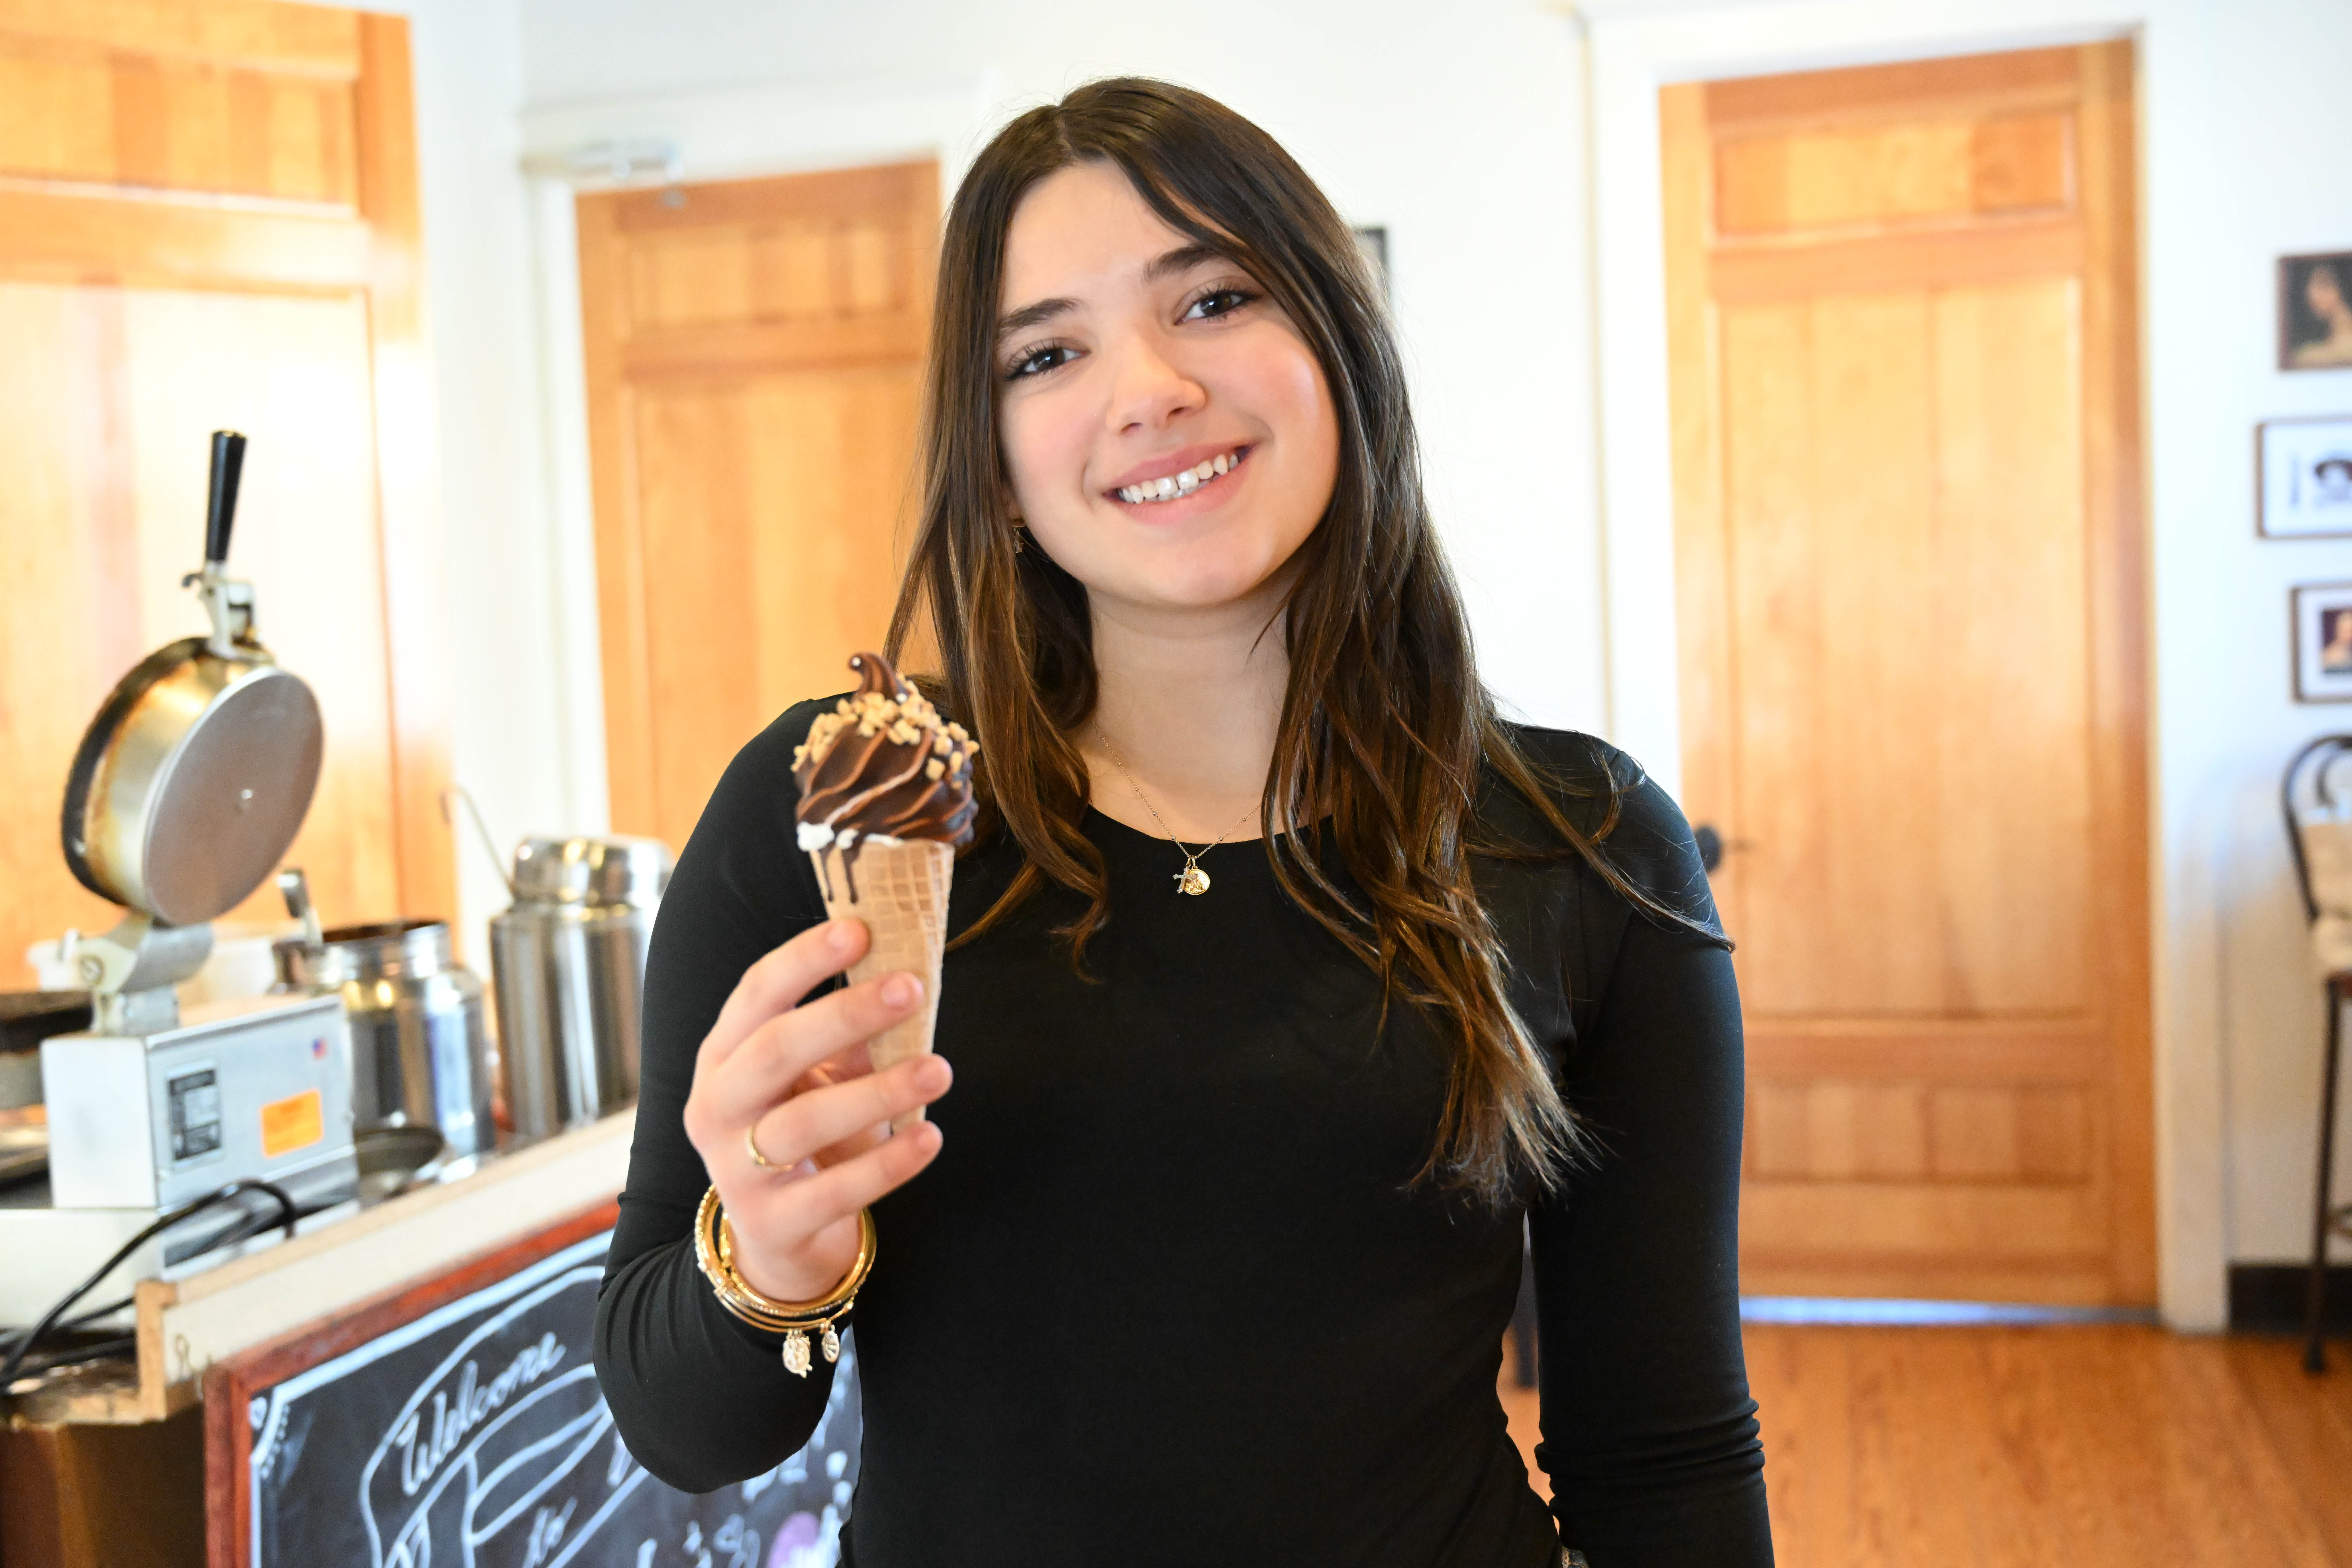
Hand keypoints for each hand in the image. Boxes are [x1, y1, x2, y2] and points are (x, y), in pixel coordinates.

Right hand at [681, 918, 951, 1302]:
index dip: (804, 959)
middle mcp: (717, 1108)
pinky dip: (887, 1163)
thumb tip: (902, 974)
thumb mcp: (815, 1078)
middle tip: (912, 987)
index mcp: (723, 1057)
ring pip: (803, 1124)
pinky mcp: (773, 1225)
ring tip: (940, 1070)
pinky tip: (930, 1137)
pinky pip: (834, 1191)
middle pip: (773, 1050)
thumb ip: (846, 1035)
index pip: (756, 994)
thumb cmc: (804, 1133)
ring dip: (878, 1092)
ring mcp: (736, 1171)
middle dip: (844, 1014)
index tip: (861, 929)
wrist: (779, 1239)